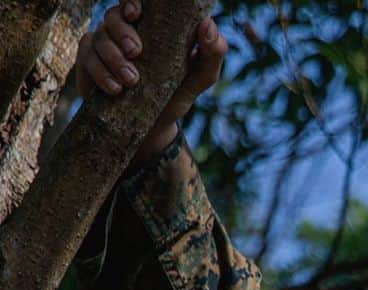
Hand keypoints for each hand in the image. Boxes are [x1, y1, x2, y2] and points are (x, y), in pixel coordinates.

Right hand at [75, 2, 227, 168]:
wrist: (153, 130)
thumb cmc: (175, 96)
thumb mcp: (199, 78)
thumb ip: (211, 54)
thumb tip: (209, 24)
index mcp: (149, 28)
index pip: (134, 4)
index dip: (131, 1)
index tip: (136, 14)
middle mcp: (123, 32)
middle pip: (113, 16)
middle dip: (122, 32)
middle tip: (135, 52)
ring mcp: (103, 46)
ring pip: (98, 37)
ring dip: (113, 58)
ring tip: (131, 80)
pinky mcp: (88, 63)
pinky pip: (86, 57)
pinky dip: (100, 72)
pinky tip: (115, 89)